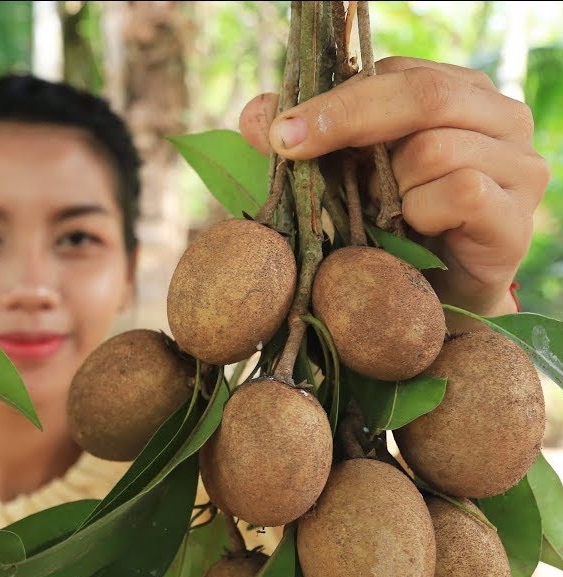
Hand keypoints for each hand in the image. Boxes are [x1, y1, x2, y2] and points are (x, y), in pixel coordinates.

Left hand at [239, 56, 548, 317]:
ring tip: (383, 214)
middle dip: (345, 119)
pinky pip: (461, 192)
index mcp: (459, 93)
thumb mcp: (338, 178)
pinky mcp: (516, 220)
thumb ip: (303, 141)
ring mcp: (519, 167)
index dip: (334, 99)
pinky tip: (412, 229)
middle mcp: (500, 119)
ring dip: (390, 185)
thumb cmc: (385, 232)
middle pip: (423, 95)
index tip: (280, 131)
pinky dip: (421, 211)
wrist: (427, 308)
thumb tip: (255, 114)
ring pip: (436, 148)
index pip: (396, 71)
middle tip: (290, 146)